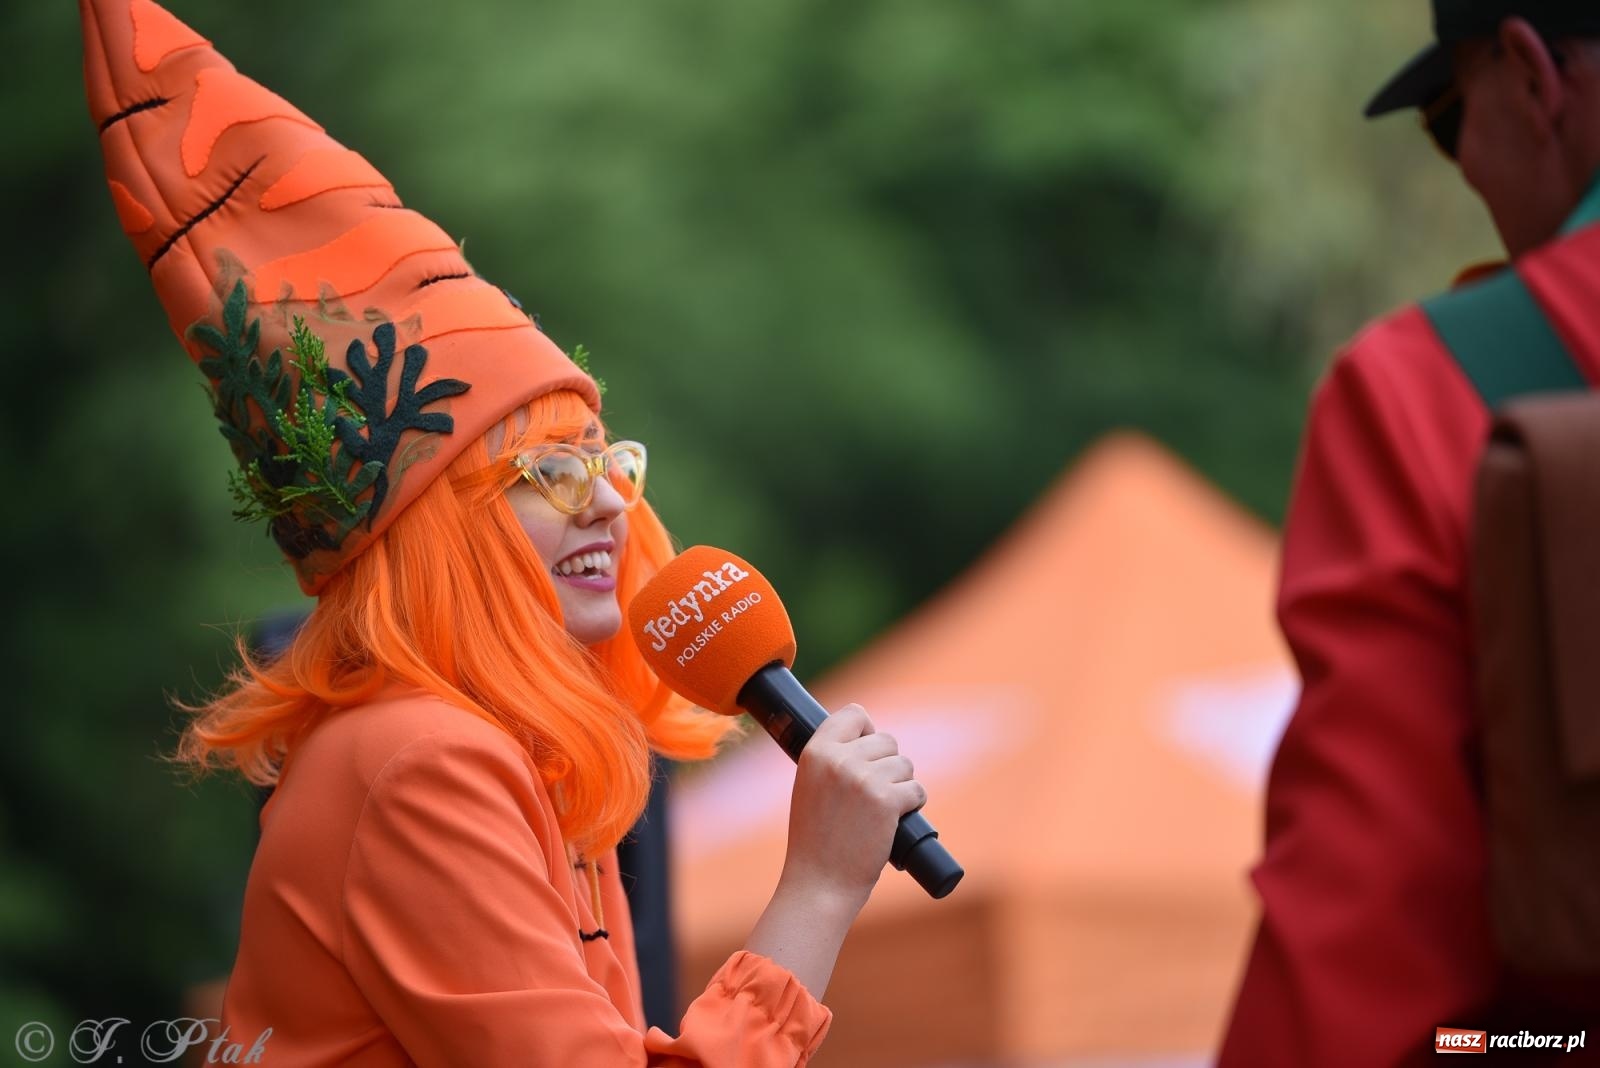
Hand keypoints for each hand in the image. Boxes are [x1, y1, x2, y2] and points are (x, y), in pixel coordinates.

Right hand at [777, 704, 926, 916]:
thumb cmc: (815, 840)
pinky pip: (917, 790)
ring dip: (901, 785)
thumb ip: (832, 761)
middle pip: (887, 740)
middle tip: (873, 795)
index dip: (867, 730)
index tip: (867, 750)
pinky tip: (896, 821)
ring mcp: (864, 779)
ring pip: (905, 765)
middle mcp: (839, 759)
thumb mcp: (810, 787)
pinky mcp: (887, 801)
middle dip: (888, 765)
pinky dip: (913, 805)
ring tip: (881, 812)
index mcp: (815, 752)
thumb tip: (868, 740)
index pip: (854, 713)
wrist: (819, 883)